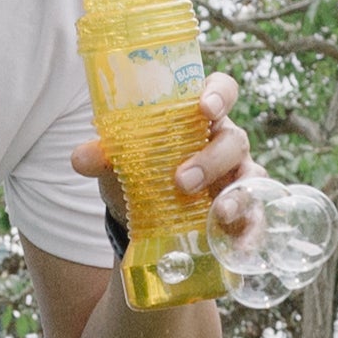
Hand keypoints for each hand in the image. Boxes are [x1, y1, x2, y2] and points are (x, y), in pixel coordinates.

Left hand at [73, 70, 251, 250]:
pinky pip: (257, 216)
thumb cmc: (142, 172)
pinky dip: (250, 232)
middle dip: (211, 160)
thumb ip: (104, 156)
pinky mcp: (244, 209)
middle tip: (181, 181)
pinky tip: (238, 247)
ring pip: (251, 176)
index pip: (221, 90)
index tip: (204, 108)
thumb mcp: (121, 164)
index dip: (219, 95)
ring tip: (217, 214)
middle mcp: (225, 142)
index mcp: (199, 117)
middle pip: (234, 140)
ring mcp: (238, 175)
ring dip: (236, 195)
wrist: (147, 219)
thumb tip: (80, 158)